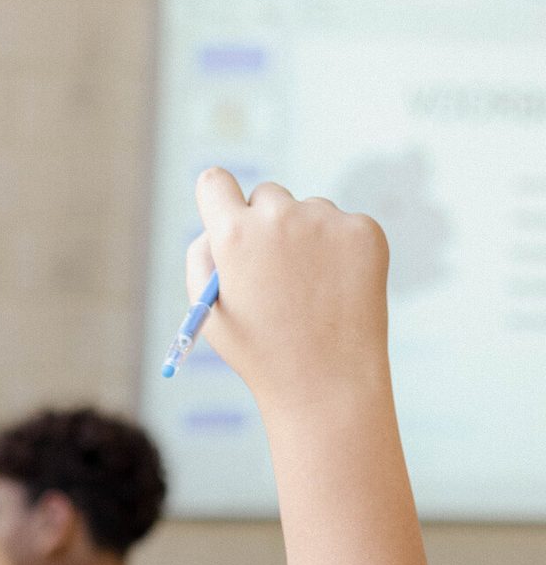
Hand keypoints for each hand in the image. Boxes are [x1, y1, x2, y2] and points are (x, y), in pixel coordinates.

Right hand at [184, 168, 391, 416]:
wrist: (326, 382)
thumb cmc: (260, 353)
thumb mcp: (210, 313)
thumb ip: (202, 259)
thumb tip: (216, 223)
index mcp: (234, 235)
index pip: (215, 183)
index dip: (217, 198)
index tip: (225, 210)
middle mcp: (279, 217)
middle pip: (266, 195)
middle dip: (265, 224)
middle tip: (274, 269)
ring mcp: (325, 219)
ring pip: (308, 211)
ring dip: (305, 239)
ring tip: (308, 293)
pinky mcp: (363, 229)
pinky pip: (342, 227)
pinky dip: (339, 252)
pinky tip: (335, 291)